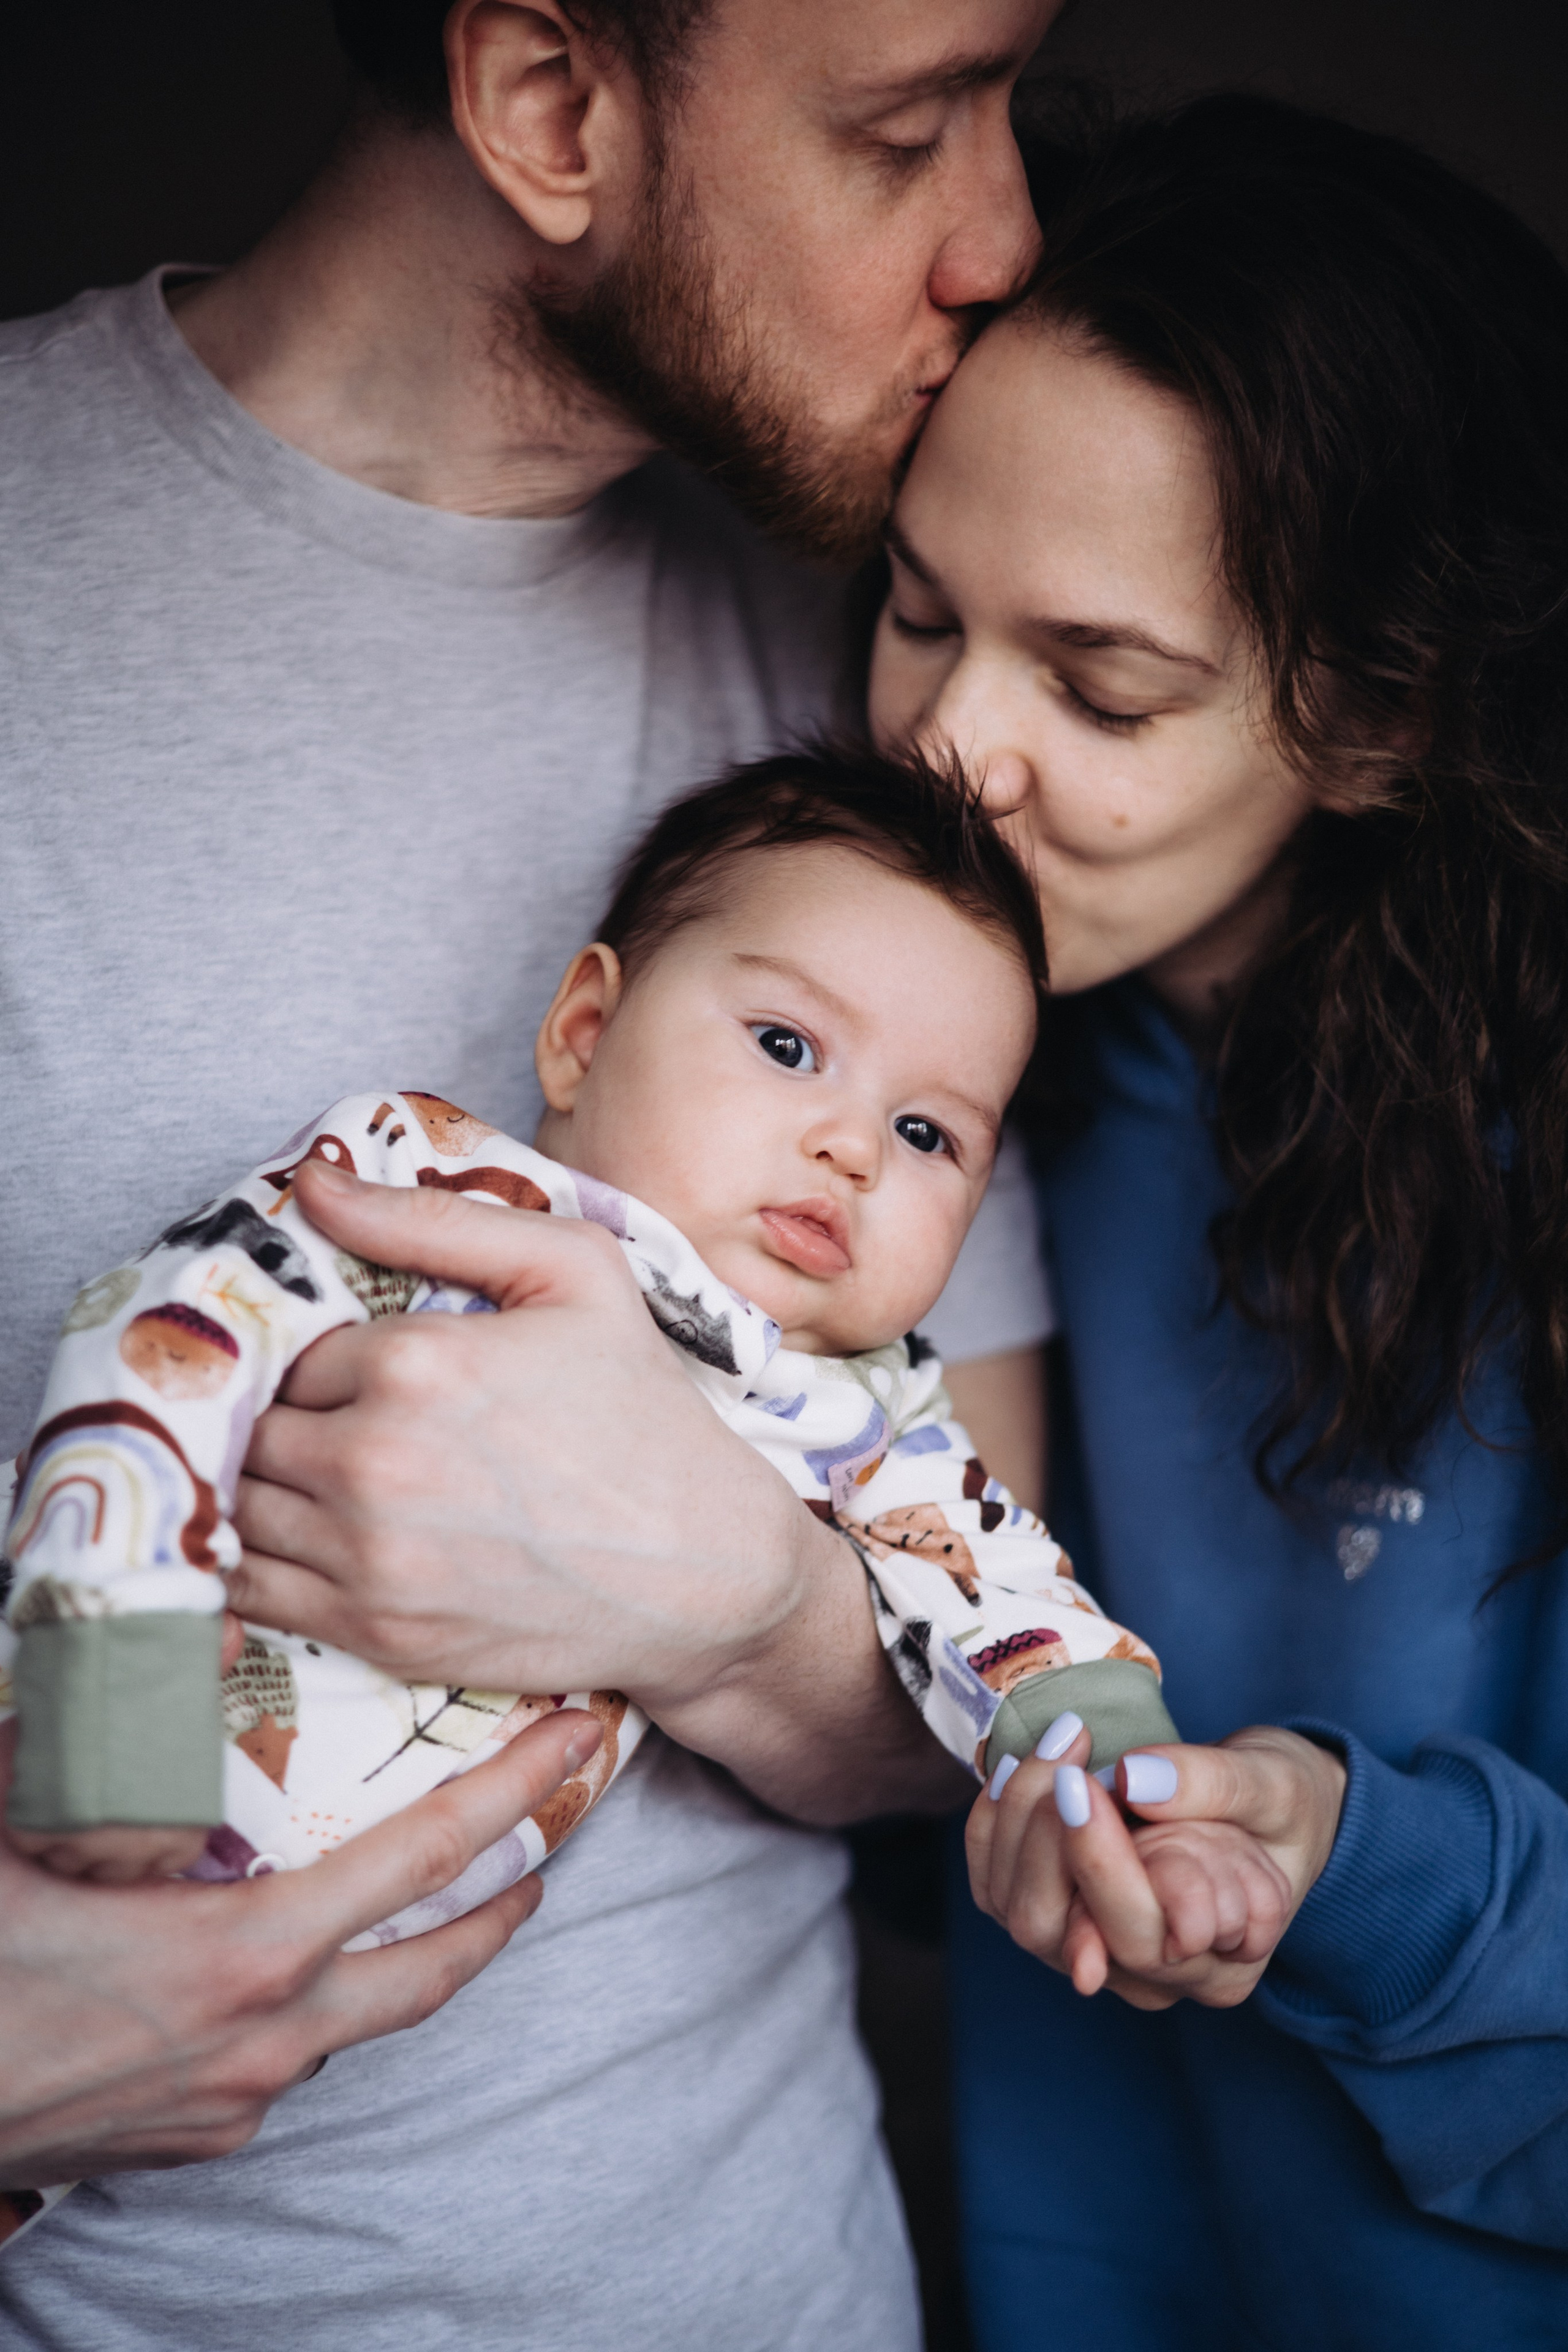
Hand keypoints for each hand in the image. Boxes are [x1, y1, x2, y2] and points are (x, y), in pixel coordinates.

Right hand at [0, 1707, 598, 2188]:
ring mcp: (240, 2100)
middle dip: (506, 1902)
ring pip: (362, 2022)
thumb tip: (162, 1644)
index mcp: (249, 1950)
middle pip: (436, 1967)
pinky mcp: (202, 2142)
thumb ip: (99, 1743)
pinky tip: (297, 1970)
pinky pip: (288, 2064)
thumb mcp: (22, 1835)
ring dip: (410, 1963)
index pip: (423, 1856)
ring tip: (439, 1910)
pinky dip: (314, 2010)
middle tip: (549, 1852)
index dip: (514, 1792)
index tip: (576, 1741)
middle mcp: (269, 2034)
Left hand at [230, 1164, 964, 1824]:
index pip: (294, 1345)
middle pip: (257, 1425)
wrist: (704, 1567)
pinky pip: (254, 1592)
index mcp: (413, 1361)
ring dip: (267, 1490)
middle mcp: (375, 1461)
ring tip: (324, 1482)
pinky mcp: (376, 1634)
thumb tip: (313, 1185)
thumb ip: (431, 1220)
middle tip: (339, 1424)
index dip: (320, 1355)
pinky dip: (254, 1566)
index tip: (357, 1371)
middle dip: (286, 1419)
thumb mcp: (574, 1271)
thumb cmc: (643, 1411)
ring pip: (243, 1506)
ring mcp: (371, 1558)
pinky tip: (305, 1544)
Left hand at [966, 1718, 1345, 2010]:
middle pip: (1063, 1935)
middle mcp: (1155, 1977)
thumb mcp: (1276, 1784)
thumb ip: (1215, 1786)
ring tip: (1060, 1740)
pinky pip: (999, 1889)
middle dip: (1049, 1835)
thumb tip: (1134, 1780)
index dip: (1100, 1864)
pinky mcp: (1062, 1919)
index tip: (1087, 1781)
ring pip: (1022, 1915)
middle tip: (1069, 1744)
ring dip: (1022, 1820)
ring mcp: (1100, 1953)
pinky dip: (998, 1825)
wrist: (1271, 1818)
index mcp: (1222, 1964)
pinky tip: (1021, 1765)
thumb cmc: (1282, 1808)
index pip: (1140, 1937)